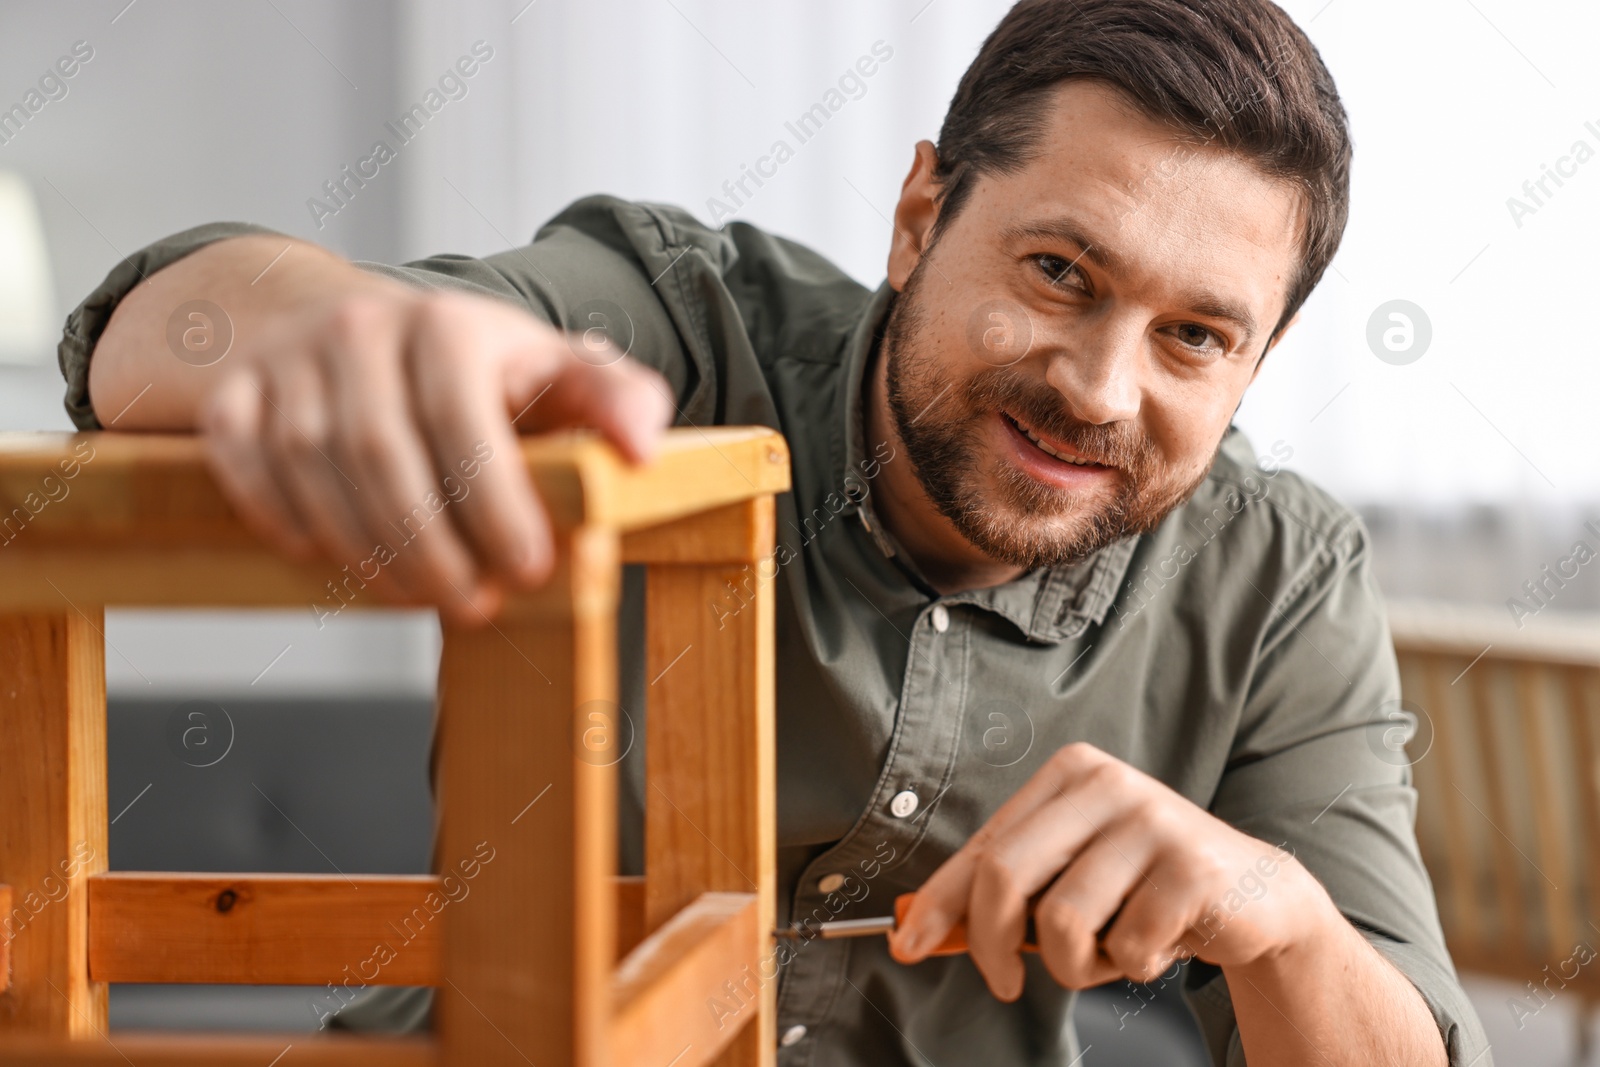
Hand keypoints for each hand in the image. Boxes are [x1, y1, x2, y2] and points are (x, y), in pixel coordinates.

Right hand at [197, 286, 673, 622]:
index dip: (495, 506)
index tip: (527, 568)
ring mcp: (289, 356)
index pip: (464, 424)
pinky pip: (239, 460)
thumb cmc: (477, 369)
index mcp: (448, 325)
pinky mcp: (233, 387)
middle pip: (381, 456)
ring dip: (363, 550)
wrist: (363, 326)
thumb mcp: (555, 372)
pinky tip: (321, 555)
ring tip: (415, 595)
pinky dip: (277, 516)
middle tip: (470, 604)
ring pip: (309, 466)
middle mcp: (361, 328)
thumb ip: (611, 401)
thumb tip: (642, 450)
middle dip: (428, 547)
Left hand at [888, 742, 1331, 999]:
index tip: (908, 943)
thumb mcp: (1072, 876)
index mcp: (1070, 774)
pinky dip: (1131, 967)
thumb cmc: (1145, 887)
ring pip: (1063, 922)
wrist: (1257, 896)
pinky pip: (1126, 946)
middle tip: (1005, 983)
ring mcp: (1154, 821)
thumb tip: (917, 929)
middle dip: (991, 945)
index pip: (985, 844)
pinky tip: (1159, 944)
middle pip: (1007, 875)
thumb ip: (1005, 894)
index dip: (939, 900)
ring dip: (1076, 965)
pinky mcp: (1192, 867)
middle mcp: (1109, 783)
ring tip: (1112, 952)